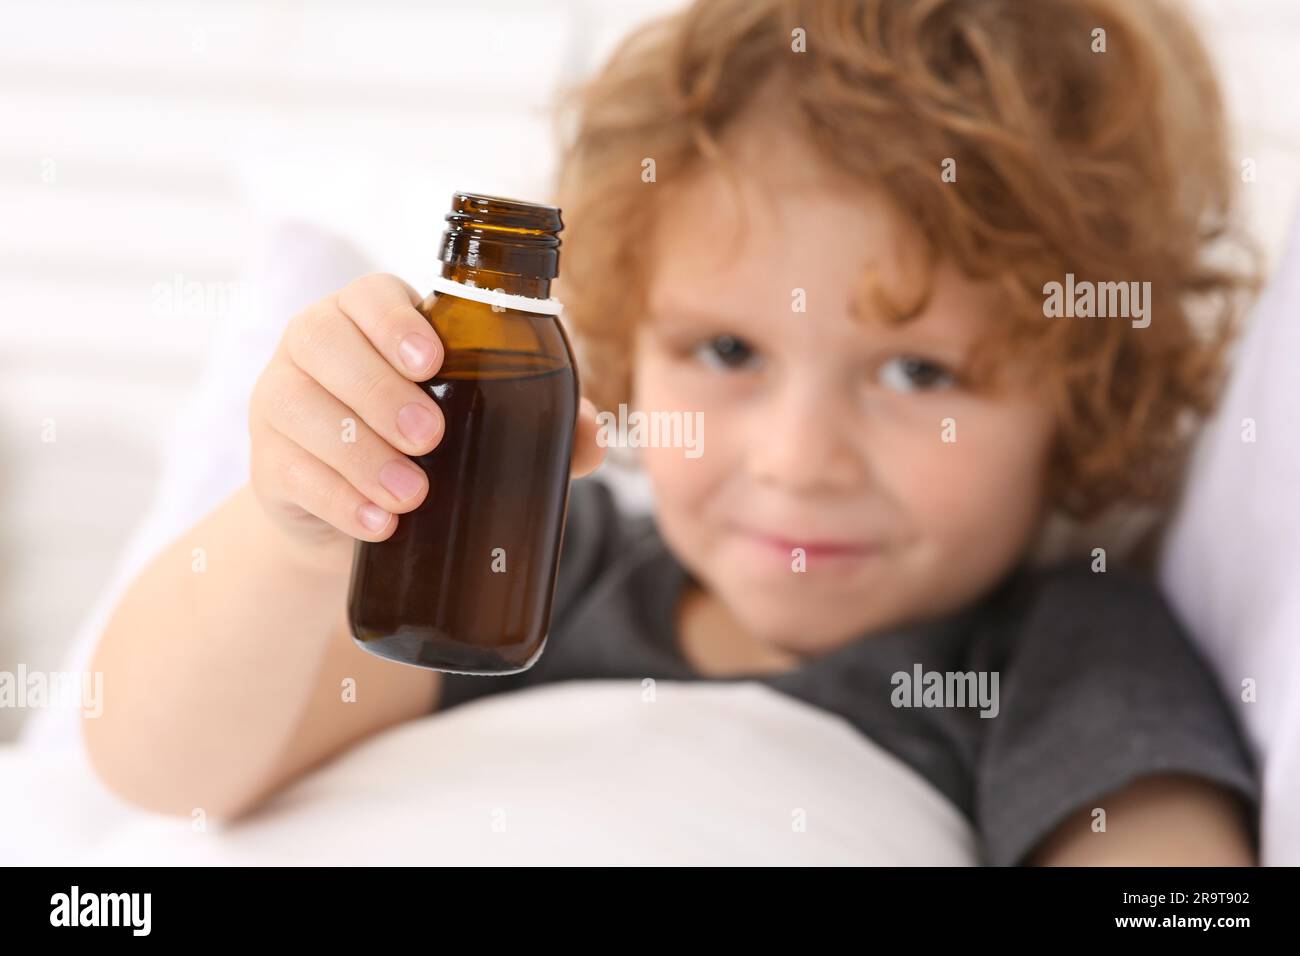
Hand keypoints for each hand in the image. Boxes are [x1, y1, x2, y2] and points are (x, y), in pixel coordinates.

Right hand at [249, 272, 604, 572]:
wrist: (357, 514)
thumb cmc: (429, 447)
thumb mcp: (484, 426)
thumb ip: (542, 421)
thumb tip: (592, 438)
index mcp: (370, 320)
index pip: (368, 294)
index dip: (394, 320)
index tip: (434, 360)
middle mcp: (315, 347)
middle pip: (325, 343)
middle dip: (381, 391)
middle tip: (432, 437)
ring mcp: (281, 401)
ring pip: (300, 408)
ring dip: (359, 453)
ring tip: (413, 494)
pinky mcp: (268, 463)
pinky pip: (288, 471)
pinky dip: (337, 500)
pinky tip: (376, 524)